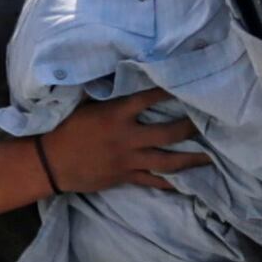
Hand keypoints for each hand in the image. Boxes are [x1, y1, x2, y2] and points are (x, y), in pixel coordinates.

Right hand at [32, 84, 212, 198]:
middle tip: (208, 124)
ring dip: (191, 160)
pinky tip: (188, 183)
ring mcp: (128, 160)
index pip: (148, 99)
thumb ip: (105, 95)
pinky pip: (154, 182)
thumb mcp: (83, 105)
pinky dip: (171, 183)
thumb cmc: (65, 128)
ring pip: (167, 162)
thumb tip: (119, 77)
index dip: (168, 91)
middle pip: (168, 133)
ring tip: (210, 157)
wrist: (50, 162)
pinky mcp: (125, 177)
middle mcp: (127, 137)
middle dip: (190, 128)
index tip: (186, 84)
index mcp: (116, 115)